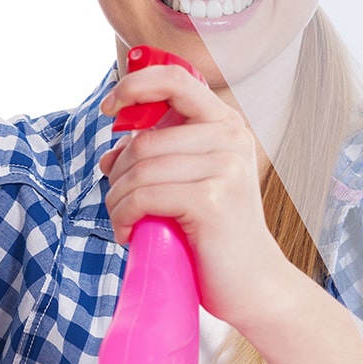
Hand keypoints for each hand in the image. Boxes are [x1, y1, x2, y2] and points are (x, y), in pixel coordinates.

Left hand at [99, 63, 284, 327]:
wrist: (255, 284)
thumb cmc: (215, 234)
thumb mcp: (190, 183)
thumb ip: (158, 158)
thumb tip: (109, 154)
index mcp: (226, 123)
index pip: (174, 79)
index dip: (133, 86)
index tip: (108, 109)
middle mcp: (230, 137)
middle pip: (144, 140)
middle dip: (118, 175)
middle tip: (121, 204)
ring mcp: (224, 167)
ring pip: (138, 170)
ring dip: (117, 201)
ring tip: (126, 223)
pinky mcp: (211, 199)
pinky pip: (142, 196)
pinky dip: (124, 217)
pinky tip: (130, 234)